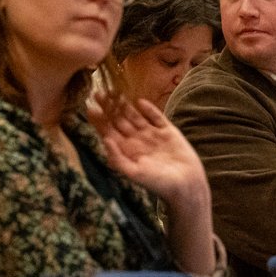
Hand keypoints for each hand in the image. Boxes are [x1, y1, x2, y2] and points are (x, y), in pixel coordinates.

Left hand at [88, 94, 216, 275]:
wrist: (186, 185)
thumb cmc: (158, 183)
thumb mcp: (134, 173)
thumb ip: (117, 158)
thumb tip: (104, 139)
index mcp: (126, 150)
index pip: (109, 132)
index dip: (99, 120)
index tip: (89, 106)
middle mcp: (137, 141)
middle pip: (119, 120)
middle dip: (109, 108)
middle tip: (98, 92)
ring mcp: (152, 135)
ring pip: (135, 116)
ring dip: (125, 105)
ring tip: (115, 91)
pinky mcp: (168, 132)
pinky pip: (156, 117)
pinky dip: (149, 109)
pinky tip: (140, 101)